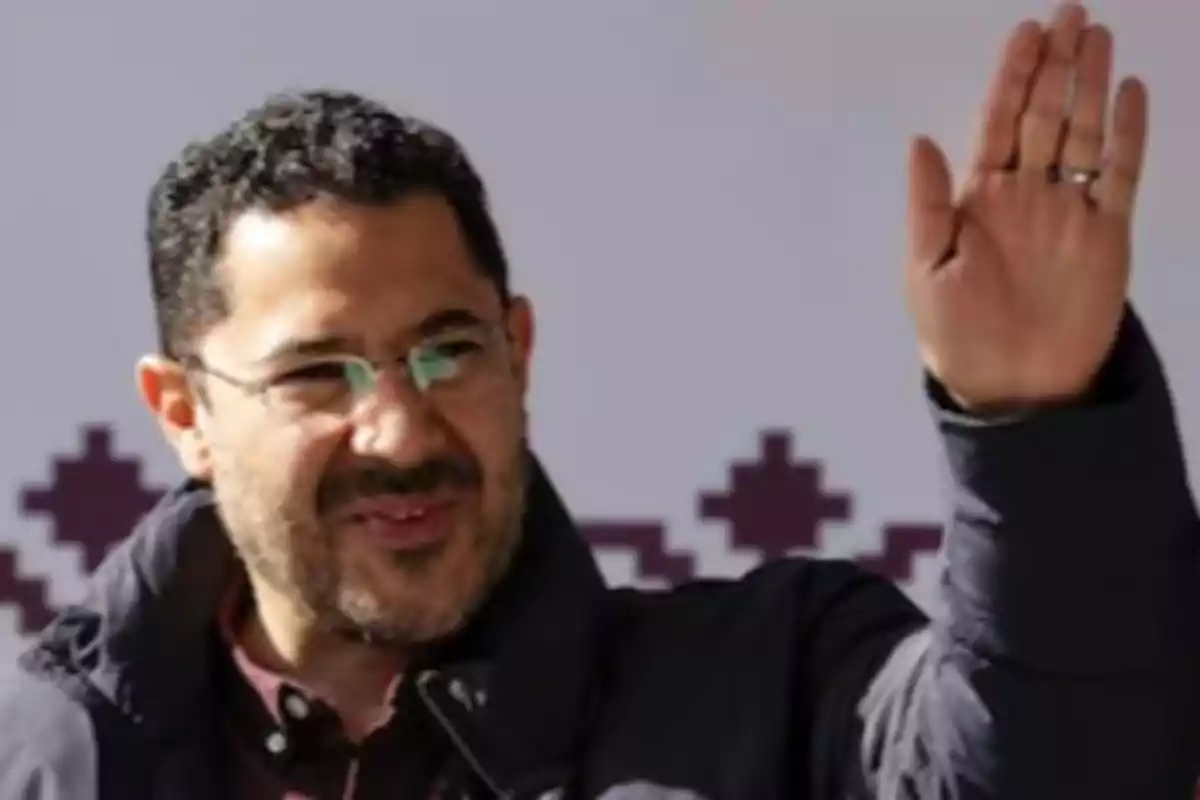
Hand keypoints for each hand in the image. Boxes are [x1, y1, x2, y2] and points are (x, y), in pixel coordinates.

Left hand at [904, 3, 1147, 410]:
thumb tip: (919, 139)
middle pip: (1044, 116)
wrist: (1013, 384)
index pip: (997, 123)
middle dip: (1055, 66)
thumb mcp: (926, 269)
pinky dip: (1126, 135)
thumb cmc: (956, 332)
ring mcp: (1067, 211)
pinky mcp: (1107, 234)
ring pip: (1082, 133)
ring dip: (1090, 85)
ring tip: (1098, 36)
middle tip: (1069, 14)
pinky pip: (1119, 174)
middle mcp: (1025, 194)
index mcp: (978, 199)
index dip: (1010, 78)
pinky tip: (1130, 94)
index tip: (1024, 34)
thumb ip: (928, 204)